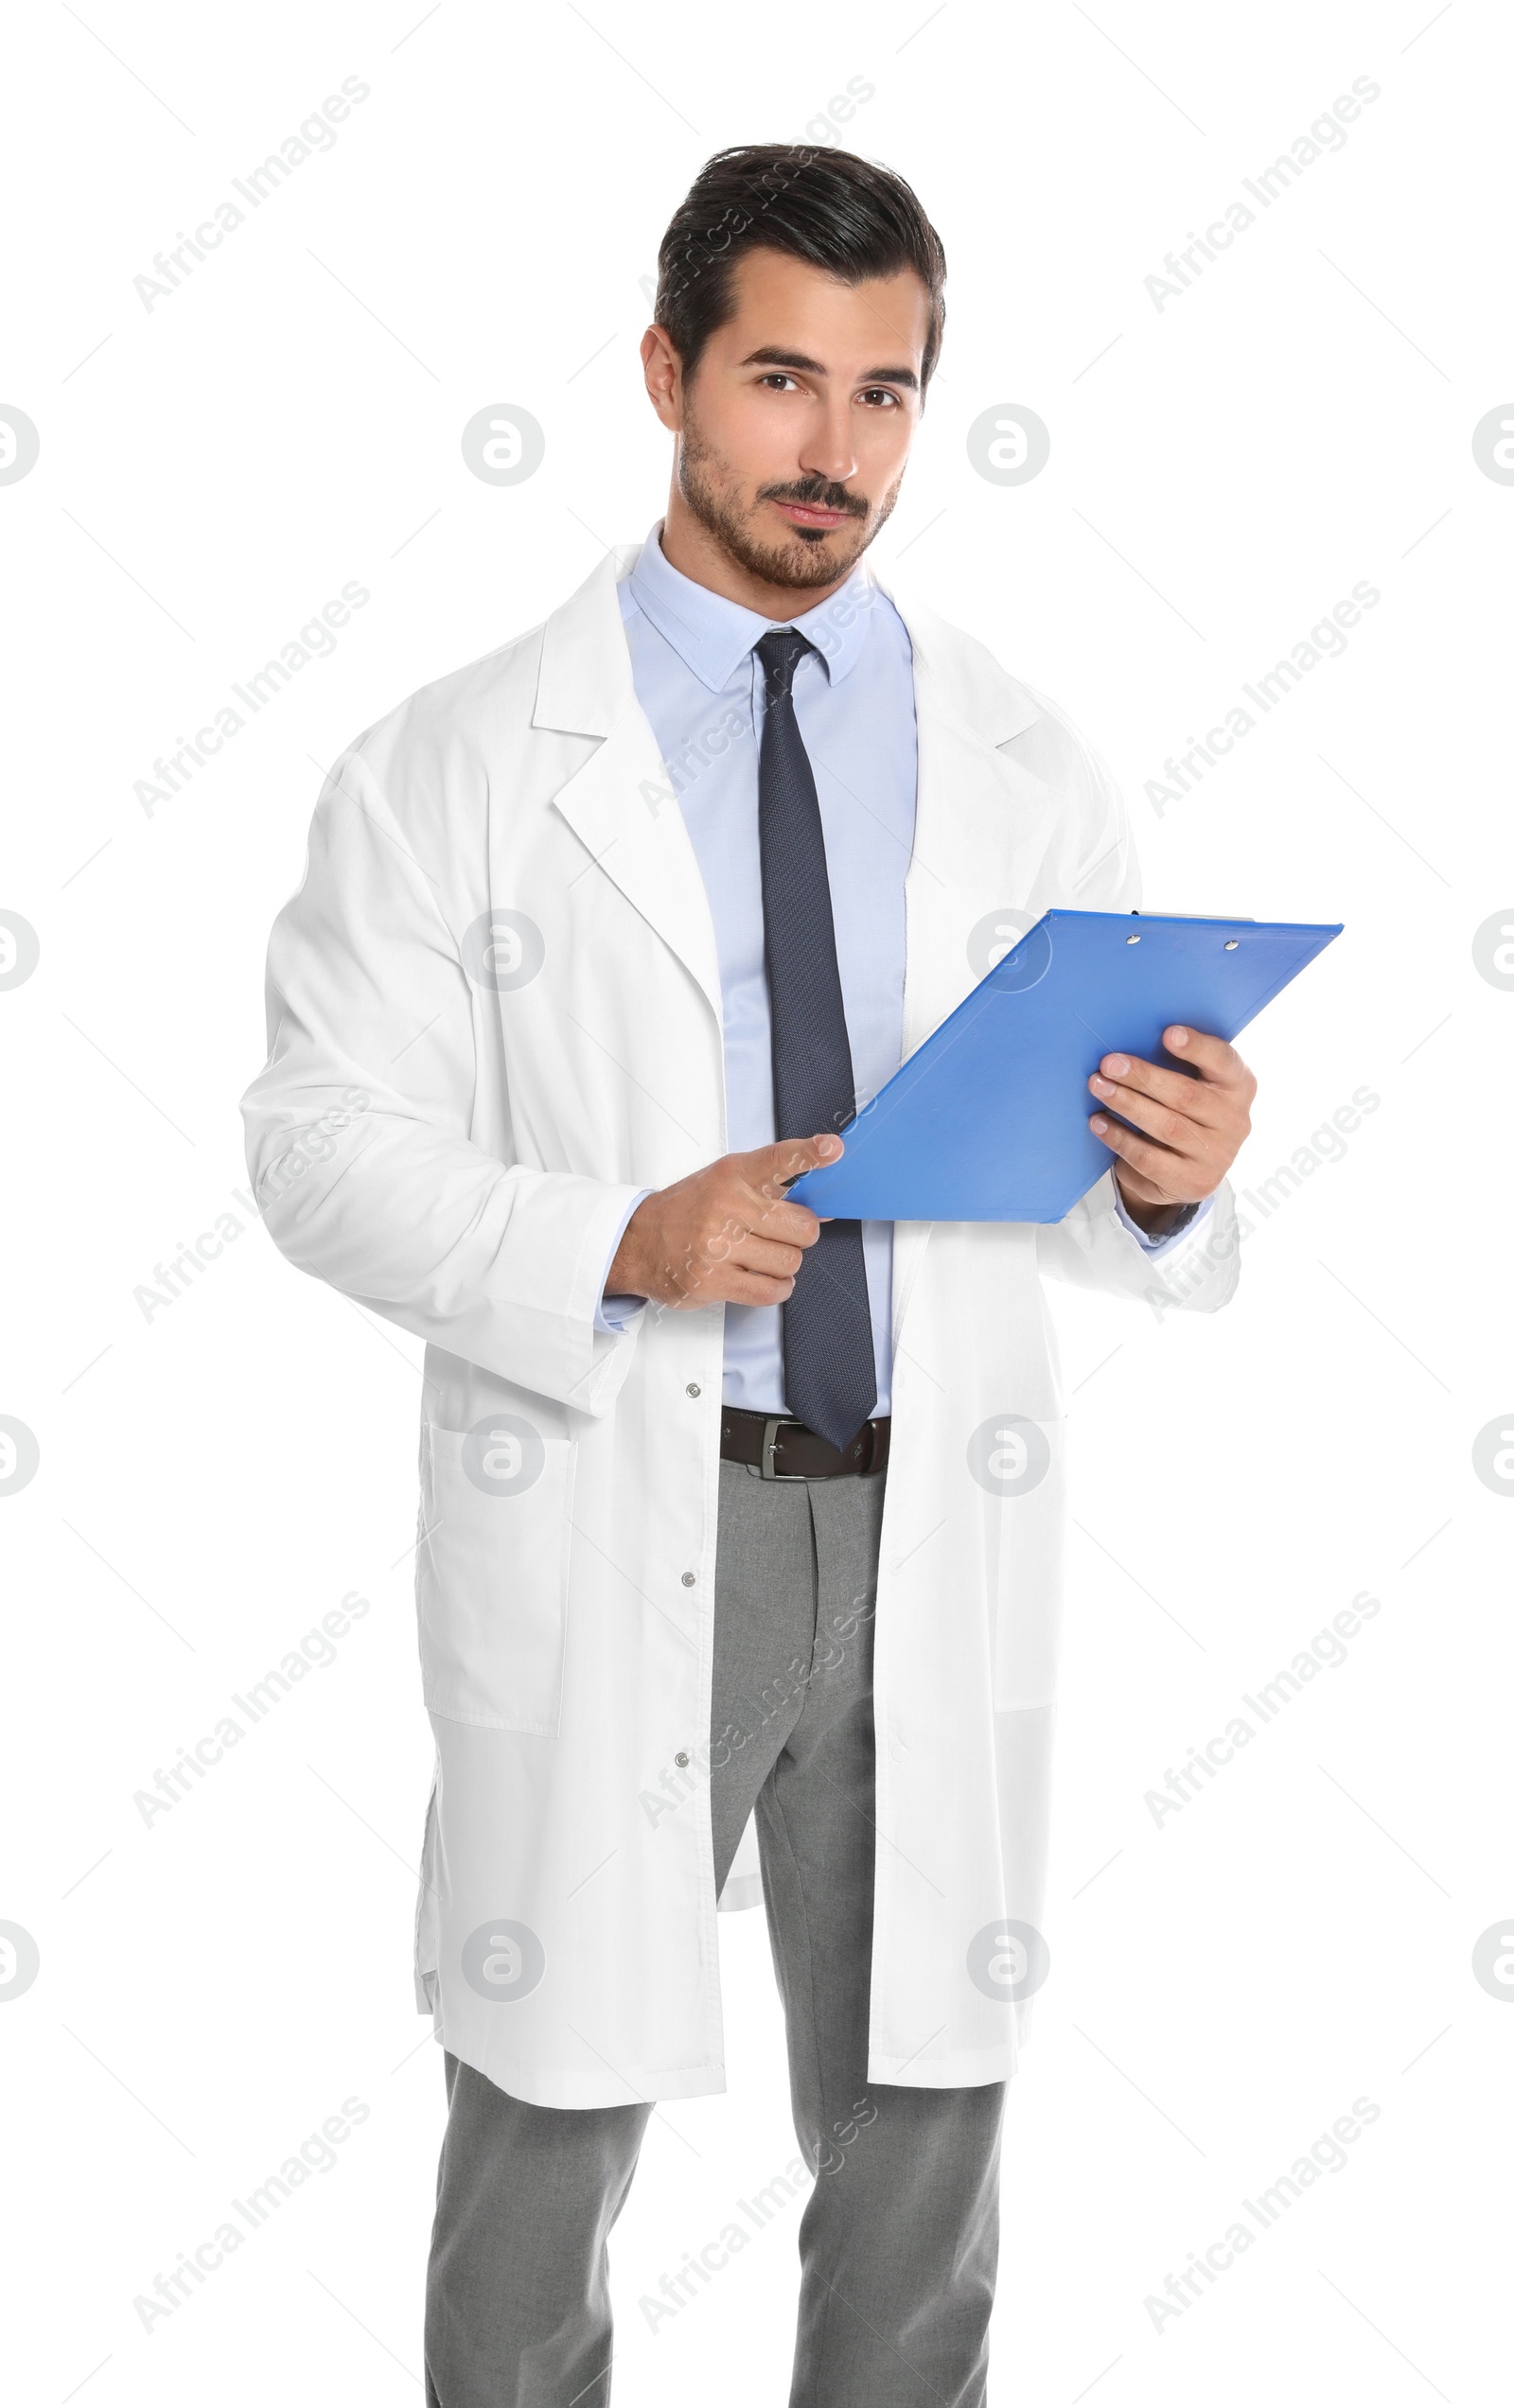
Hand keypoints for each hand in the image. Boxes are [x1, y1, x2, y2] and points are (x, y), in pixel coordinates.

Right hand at [607, 1134, 841, 1308]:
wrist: (637, 1242)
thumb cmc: (688, 1211)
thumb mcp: (724, 1184)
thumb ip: (771, 1190)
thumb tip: (822, 1210)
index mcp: (732, 1174)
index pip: (778, 1159)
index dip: (809, 1153)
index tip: (832, 1148)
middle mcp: (726, 1206)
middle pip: (803, 1227)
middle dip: (799, 1235)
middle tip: (778, 1234)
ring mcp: (718, 1245)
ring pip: (790, 1261)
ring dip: (784, 1264)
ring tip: (760, 1256)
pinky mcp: (713, 1280)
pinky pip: (771, 1290)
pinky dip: (776, 1288)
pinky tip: (760, 1277)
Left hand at [1087, 1025, 1254, 1236]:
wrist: (1188, 1169)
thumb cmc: (1184, 1111)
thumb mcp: (1193, 1085)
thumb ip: (1177, 1065)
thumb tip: (1130, 1046)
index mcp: (1240, 1086)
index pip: (1224, 1061)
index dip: (1197, 1047)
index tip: (1168, 1034)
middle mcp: (1235, 1121)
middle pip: (1186, 1095)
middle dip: (1143, 1077)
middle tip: (1109, 1064)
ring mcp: (1218, 1155)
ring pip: (1166, 1126)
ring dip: (1127, 1104)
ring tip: (1098, 1087)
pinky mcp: (1194, 1182)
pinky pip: (1150, 1158)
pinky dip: (1120, 1138)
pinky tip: (1099, 1123)